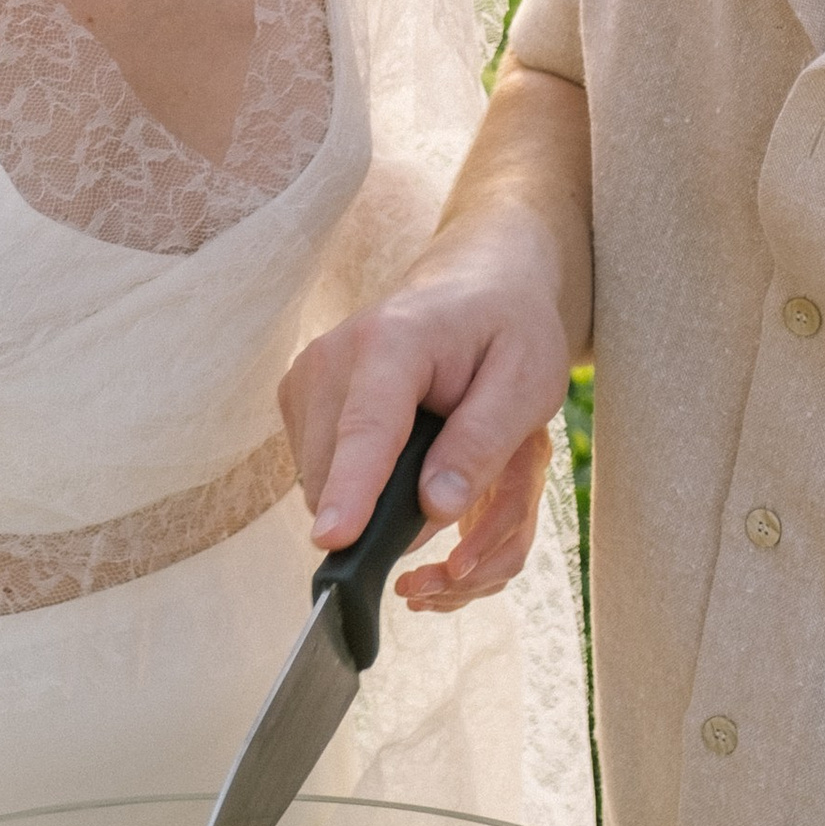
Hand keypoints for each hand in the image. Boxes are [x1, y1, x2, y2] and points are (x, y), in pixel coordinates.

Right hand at [280, 228, 571, 602]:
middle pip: (335, 471)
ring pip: (322, 481)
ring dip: (372, 498)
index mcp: (395, 341)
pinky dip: (358, 481)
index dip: (351, 489)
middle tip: (455, 485)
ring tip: (430, 456)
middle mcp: (333, 354)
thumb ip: (483, 444)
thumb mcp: (527, 384)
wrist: (472, 285)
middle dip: (384, 511)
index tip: (333, 540)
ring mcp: (306, 375)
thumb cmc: (507, 331)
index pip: (367, 428)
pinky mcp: (297, 396)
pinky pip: (320, 471)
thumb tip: (435, 507)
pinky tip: (399, 450)